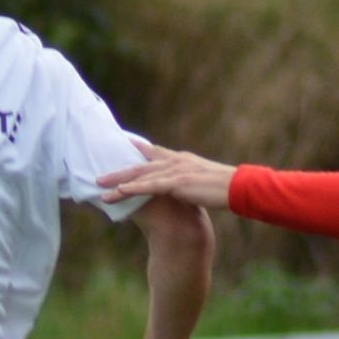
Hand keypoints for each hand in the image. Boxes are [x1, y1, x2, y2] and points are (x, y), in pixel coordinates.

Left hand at [99, 144, 239, 210]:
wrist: (238, 187)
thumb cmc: (223, 188)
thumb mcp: (201, 180)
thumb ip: (186, 180)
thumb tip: (180, 186)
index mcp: (181, 160)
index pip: (154, 152)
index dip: (136, 150)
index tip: (120, 147)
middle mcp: (176, 161)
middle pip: (141, 165)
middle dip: (118, 170)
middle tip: (99, 176)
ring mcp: (176, 171)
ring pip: (141, 176)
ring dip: (119, 182)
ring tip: (100, 186)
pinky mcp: (178, 183)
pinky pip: (150, 186)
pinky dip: (134, 189)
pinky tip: (119, 192)